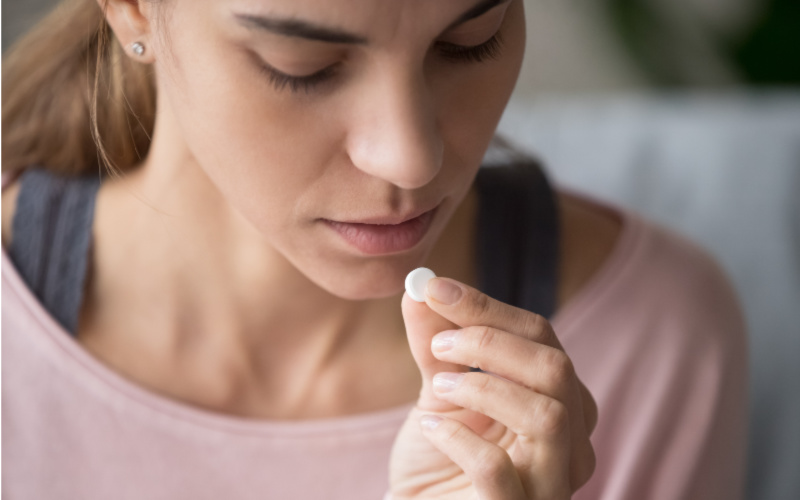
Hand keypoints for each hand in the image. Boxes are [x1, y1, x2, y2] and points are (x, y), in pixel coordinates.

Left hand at [389, 276, 596, 498]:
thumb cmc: (440, 460)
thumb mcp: (439, 394)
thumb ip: (435, 344)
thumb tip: (419, 288)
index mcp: (562, 404)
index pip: (542, 338)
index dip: (487, 307)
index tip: (434, 288)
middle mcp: (572, 444)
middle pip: (555, 369)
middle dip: (489, 342)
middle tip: (438, 344)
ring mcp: (552, 485)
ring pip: (547, 415)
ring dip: (482, 387)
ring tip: (437, 389)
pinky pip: (499, 469)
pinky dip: (460, 439)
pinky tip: (431, 430)